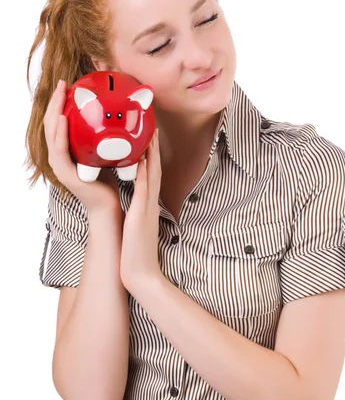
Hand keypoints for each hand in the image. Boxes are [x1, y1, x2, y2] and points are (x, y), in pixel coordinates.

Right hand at [43, 79, 120, 212]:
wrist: (109, 206)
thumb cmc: (109, 180)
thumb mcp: (105, 152)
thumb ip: (104, 136)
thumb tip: (118, 113)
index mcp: (67, 150)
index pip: (59, 122)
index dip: (60, 103)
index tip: (67, 85)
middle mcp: (60, 156)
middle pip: (51, 123)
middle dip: (54, 102)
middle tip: (62, 83)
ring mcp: (60, 165)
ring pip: (51, 133)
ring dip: (54, 111)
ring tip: (60, 94)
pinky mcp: (65, 173)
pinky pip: (60, 149)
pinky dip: (60, 133)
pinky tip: (64, 118)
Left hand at [120, 128, 162, 292]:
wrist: (141, 274)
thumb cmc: (135, 253)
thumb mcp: (136, 227)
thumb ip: (137, 213)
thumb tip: (133, 203)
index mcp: (147, 204)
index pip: (150, 174)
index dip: (150, 154)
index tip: (148, 135)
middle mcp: (150, 203)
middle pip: (154, 169)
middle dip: (153, 147)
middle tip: (152, 125)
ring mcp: (147, 207)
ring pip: (152, 175)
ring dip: (152, 154)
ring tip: (151, 133)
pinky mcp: (141, 215)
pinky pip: (143, 190)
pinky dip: (145, 174)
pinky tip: (144, 159)